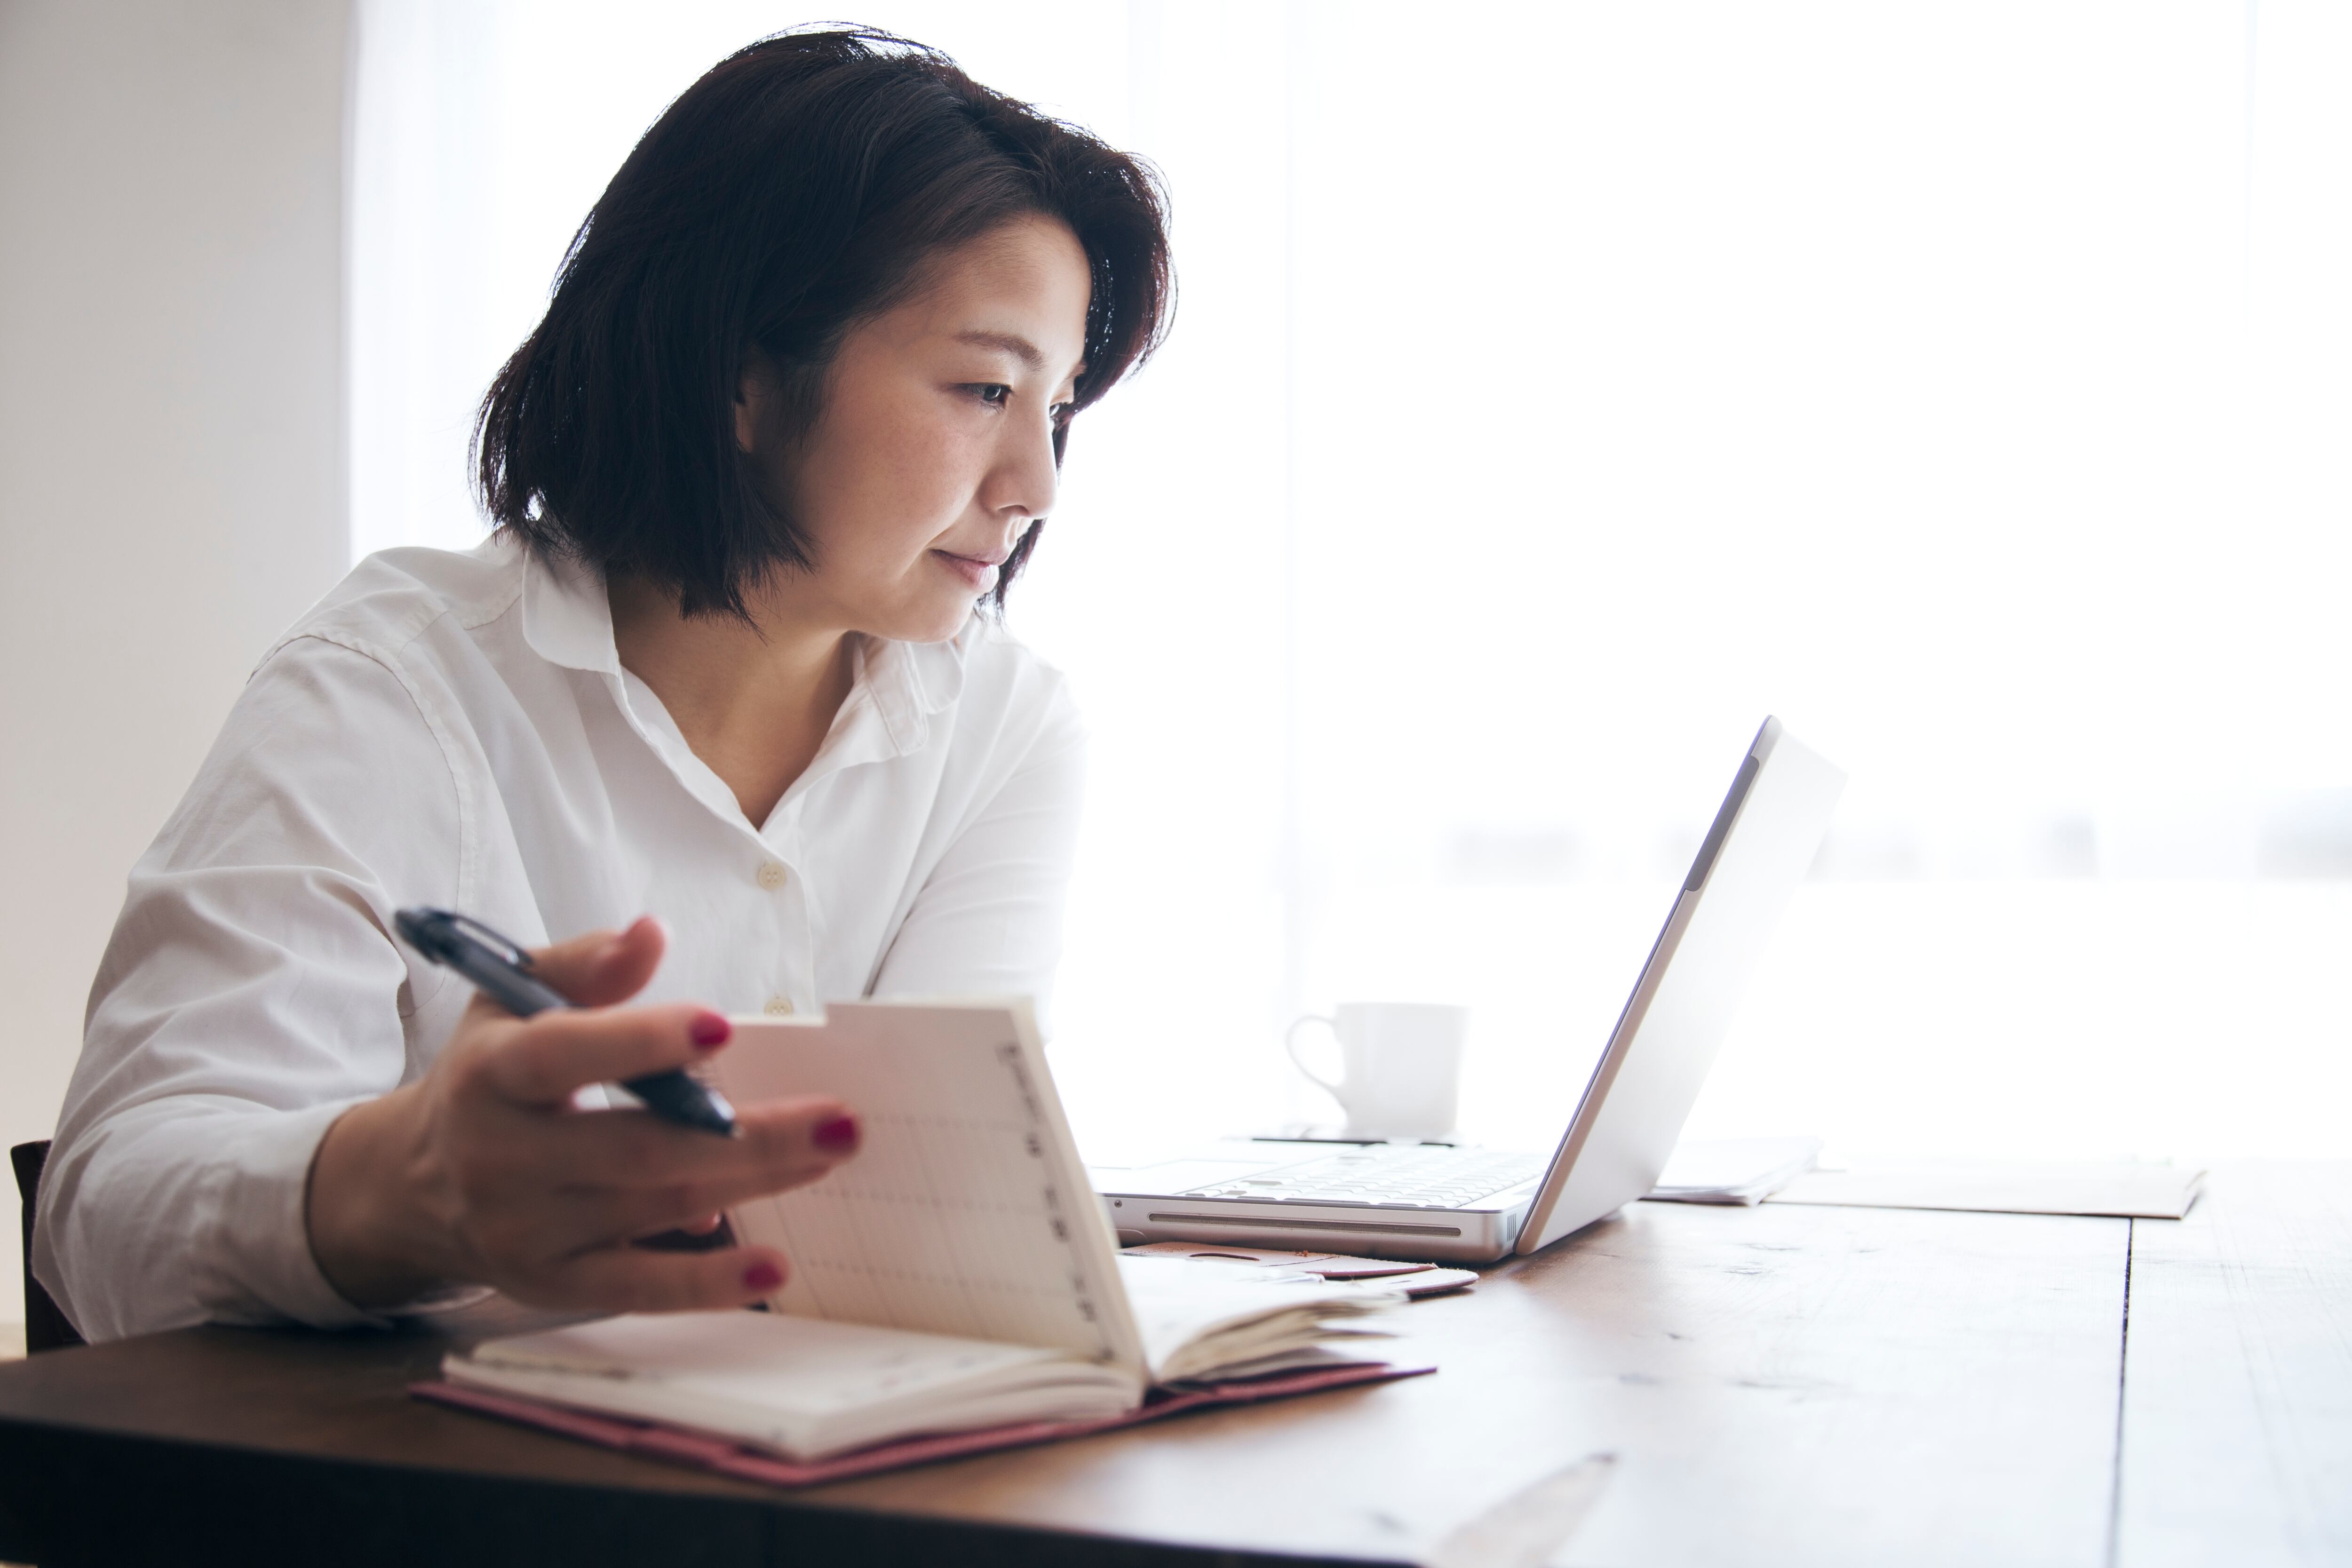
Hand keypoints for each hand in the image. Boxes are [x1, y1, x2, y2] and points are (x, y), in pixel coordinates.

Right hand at [306, 916, 855, 1312]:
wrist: (414, 1182)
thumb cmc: (489, 1073)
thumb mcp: (511, 999)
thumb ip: (584, 965)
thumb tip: (651, 934)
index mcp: (490, 1074)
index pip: (562, 1056)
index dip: (640, 1042)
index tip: (724, 1027)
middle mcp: (501, 1158)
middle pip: (634, 1148)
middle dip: (746, 1135)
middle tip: (838, 1117)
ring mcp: (526, 1231)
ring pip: (654, 1209)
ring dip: (752, 1183)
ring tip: (831, 1151)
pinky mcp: (552, 1284)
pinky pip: (638, 1289)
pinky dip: (708, 1284)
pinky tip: (774, 1266)